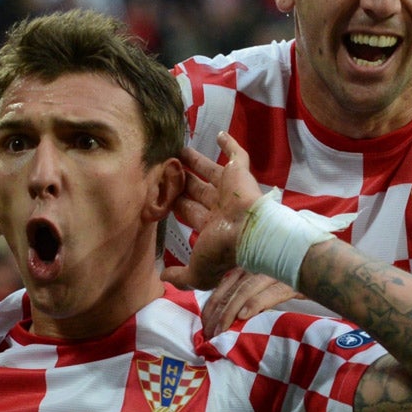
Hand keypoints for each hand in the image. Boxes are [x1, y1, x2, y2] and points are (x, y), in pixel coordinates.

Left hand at [161, 132, 262, 290]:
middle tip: (167, 169)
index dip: (176, 205)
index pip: (190, 212)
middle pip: (197, 190)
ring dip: (197, 162)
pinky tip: (219, 133)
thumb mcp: (198, 272)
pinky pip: (237, 155)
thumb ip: (181, 276)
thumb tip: (164, 278)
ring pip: (211, 172)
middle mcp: (220, 208)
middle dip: (183, 182)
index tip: (161, 195)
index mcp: (212, 228)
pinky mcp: (241, 174)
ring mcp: (231, 190)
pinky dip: (230, 144)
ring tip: (181, 150)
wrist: (250, 233)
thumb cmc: (223, 251)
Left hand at [200, 268, 300, 336]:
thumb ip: (251, 295)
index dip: (211, 306)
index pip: (223, 284)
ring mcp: (275, 270)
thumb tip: (232, 318)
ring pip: (244, 290)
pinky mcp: (291, 280)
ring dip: (229, 313)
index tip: (204, 326)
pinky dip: (254, 304)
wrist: (332, 272)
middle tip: (209, 335)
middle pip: (229, 288)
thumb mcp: (270, 285)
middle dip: (216, 313)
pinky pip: (269, 292)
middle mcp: (259, 263)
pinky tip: (244, 316)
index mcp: (251, 263)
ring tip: (220, 331)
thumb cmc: (299, 280)